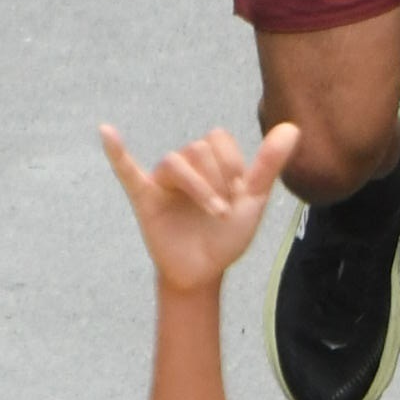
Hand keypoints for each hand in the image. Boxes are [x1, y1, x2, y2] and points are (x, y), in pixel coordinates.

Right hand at [99, 119, 300, 295]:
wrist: (204, 272)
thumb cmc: (226, 236)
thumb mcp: (254, 200)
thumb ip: (269, 164)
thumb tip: (293, 127)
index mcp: (208, 161)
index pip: (218, 139)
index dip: (232, 163)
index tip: (239, 192)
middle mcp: (185, 165)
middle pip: (198, 149)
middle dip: (217, 180)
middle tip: (223, 211)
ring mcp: (162, 180)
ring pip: (177, 161)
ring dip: (200, 188)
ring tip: (215, 214)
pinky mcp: (144, 196)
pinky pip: (126, 169)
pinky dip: (116, 152)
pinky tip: (106, 132)